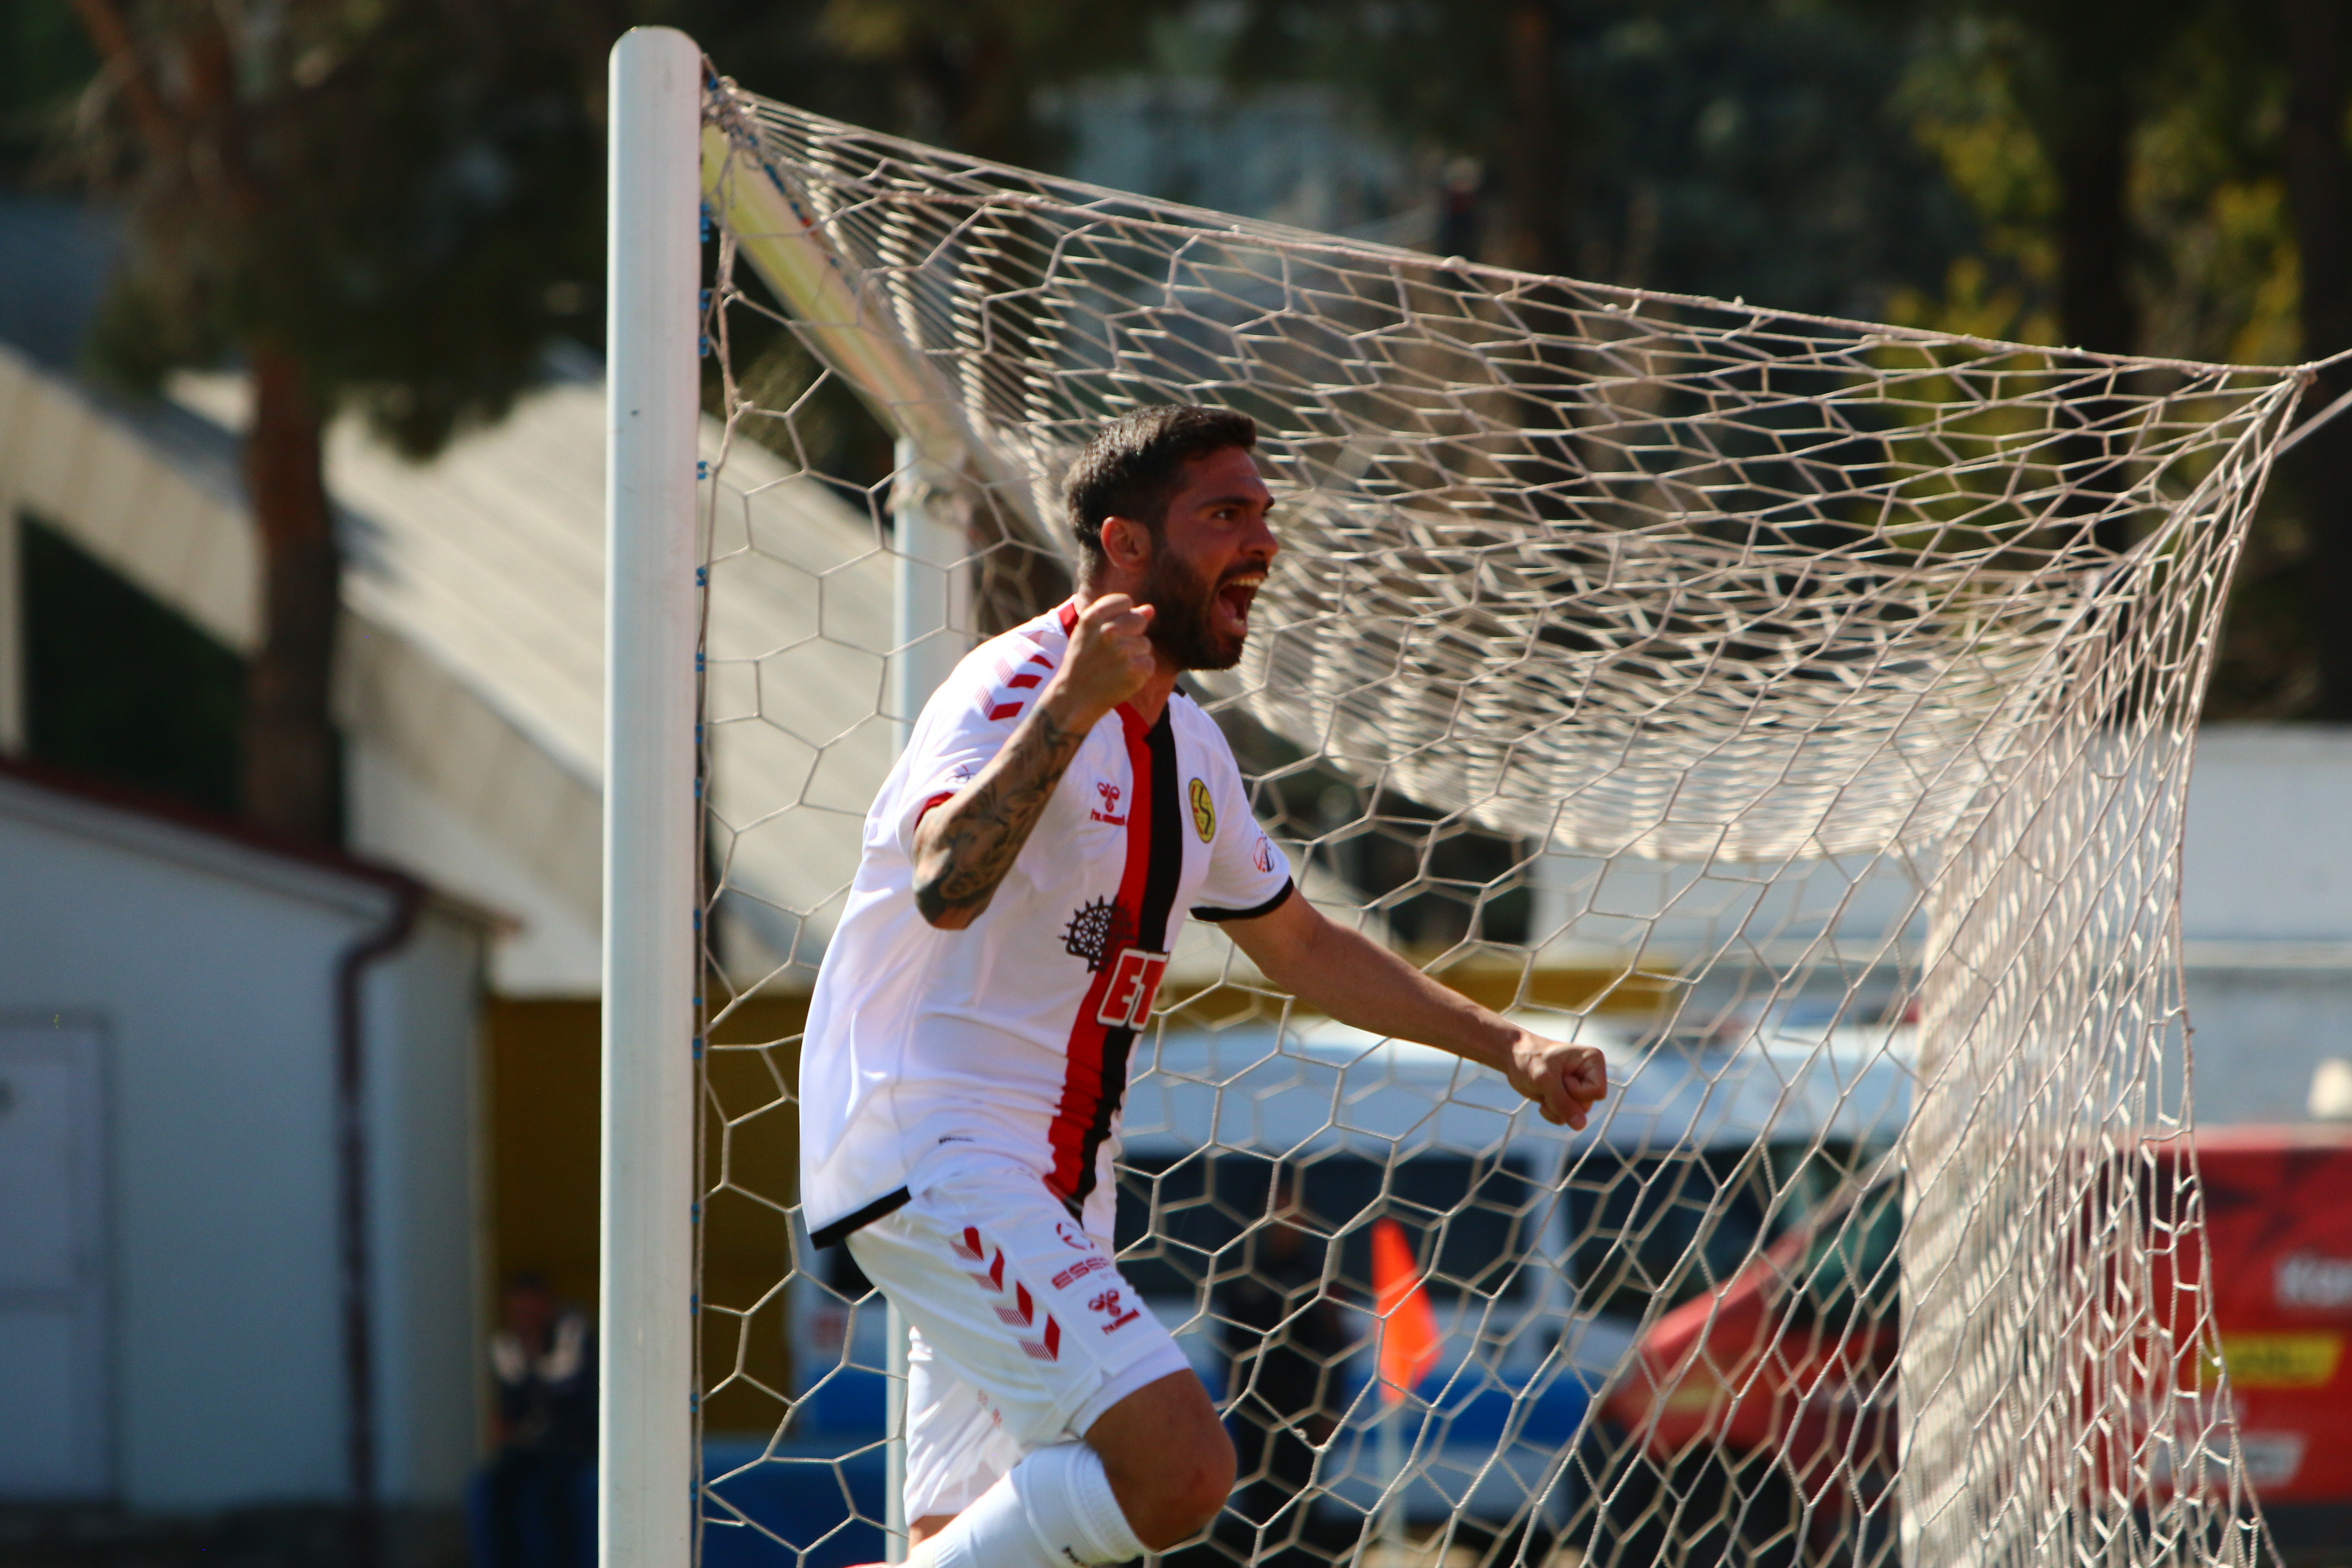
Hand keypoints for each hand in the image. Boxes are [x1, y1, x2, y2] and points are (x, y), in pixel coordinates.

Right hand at [1051, 593, 1157, 720]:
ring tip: (1114, 667)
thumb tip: (1150, 609)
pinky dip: (1139, 672)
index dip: (1123, 614)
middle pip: (1139, 620)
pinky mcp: (1135, 670)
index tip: (1111, 629)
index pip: (1125, 601)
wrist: (1073, 698)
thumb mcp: (1090, 633)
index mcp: (1093, 617)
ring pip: (1145, 643)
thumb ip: (1117, 617)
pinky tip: (1122, 678)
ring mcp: (1123, 651)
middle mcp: (1108, 631)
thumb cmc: (1082, 662)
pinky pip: (1149, 663)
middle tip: (1112, 652)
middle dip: (1131, 634)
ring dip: (1135, 655)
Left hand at [1506, 1033, 1607, 1129]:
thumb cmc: (1530, 1059)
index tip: (1561, 1077)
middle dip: (1563, 1100)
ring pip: (1577, 1115)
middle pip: (1587, 1105)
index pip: (1597, 1092)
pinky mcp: (1569, 1099)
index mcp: (1593, 1060)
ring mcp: (1580, 1088)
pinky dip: (1552, 1113)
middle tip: (1548, 1083)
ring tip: (1544, 1091)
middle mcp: (1591, 1075)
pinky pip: (1567, 1119)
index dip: (1577, 1092)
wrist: (1513, 1058)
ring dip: (1555, 1108)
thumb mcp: (1545, 1080)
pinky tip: (1543, 1099)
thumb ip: (1563, 1103)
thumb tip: (1580, 1126)